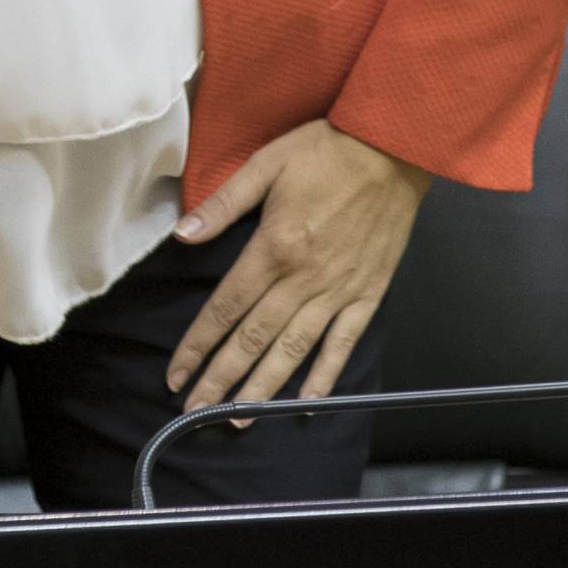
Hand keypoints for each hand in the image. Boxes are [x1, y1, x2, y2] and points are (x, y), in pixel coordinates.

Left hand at [166, 118, 430, 414]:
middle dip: (221, 380)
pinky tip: (308, 404)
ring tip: (239, 418)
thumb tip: (182, 235)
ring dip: (264, 389)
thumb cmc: (325, 151)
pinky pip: (343, 344)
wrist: (391, 148)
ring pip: (294, 351)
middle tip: (195, 410)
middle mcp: (303, 279)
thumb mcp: (265, 164)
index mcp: (274, 247)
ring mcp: (338, 291)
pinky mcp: (367, 295)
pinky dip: (326, 377)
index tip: (176, 373)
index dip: (198, 345)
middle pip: (254, 340)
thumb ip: (223, 204)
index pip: (226, 308)